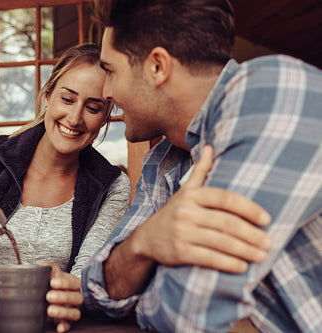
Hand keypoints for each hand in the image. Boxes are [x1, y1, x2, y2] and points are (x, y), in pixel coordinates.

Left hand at [42, 263, 82, 332]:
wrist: (54, 292)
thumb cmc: (54, 281)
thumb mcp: (53, 273)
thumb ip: (50, 268)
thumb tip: (43, 266)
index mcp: (74, 284)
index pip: (74, 283)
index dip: (65, 283)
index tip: (52, 282)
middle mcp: (77, 297)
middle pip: (77, 298)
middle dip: (63, 297)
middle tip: (48, 296)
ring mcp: (73, 310)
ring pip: (75, 313)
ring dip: (63, 312)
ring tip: (49, 310)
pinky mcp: (68, 321)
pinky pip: (69, 325)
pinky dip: (64, 327)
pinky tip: (59, 328)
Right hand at [131, 145, 272, 272]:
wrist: (146, 238)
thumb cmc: (174, 213)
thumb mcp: (185, 191)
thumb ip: (199, 171)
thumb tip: (210, 147)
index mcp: (191, 195)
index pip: (225, 198)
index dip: (248, 208)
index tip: (266, 219)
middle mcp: (185, 212)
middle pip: (226, 222)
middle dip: (252, 234)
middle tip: (269, 243)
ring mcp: (181, 232)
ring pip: (221, 242)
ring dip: (245, 251)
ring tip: (262, 256)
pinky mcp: (179, 252)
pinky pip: (209, 258)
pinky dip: (228, 264)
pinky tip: (242, 266)